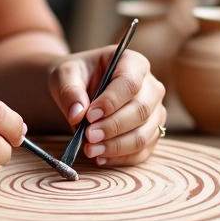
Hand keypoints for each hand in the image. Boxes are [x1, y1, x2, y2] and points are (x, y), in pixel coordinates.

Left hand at [47, 47, 165, 166]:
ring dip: (116, 146)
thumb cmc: (75, 77)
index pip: (130, 83)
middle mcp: (151, 86)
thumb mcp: (65, 75)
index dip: (112, 101)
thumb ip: (70, 91)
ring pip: (144, 134)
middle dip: (113, 127)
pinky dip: (121, 158)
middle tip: (88, 136)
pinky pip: (142, 151)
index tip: (89, 115)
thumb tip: (77, 114)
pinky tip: (100, 158)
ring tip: (90, 150)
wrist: (79, 90)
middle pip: (141, 110)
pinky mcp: (151, 133)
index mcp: (132, 62)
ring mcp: (154, 112)